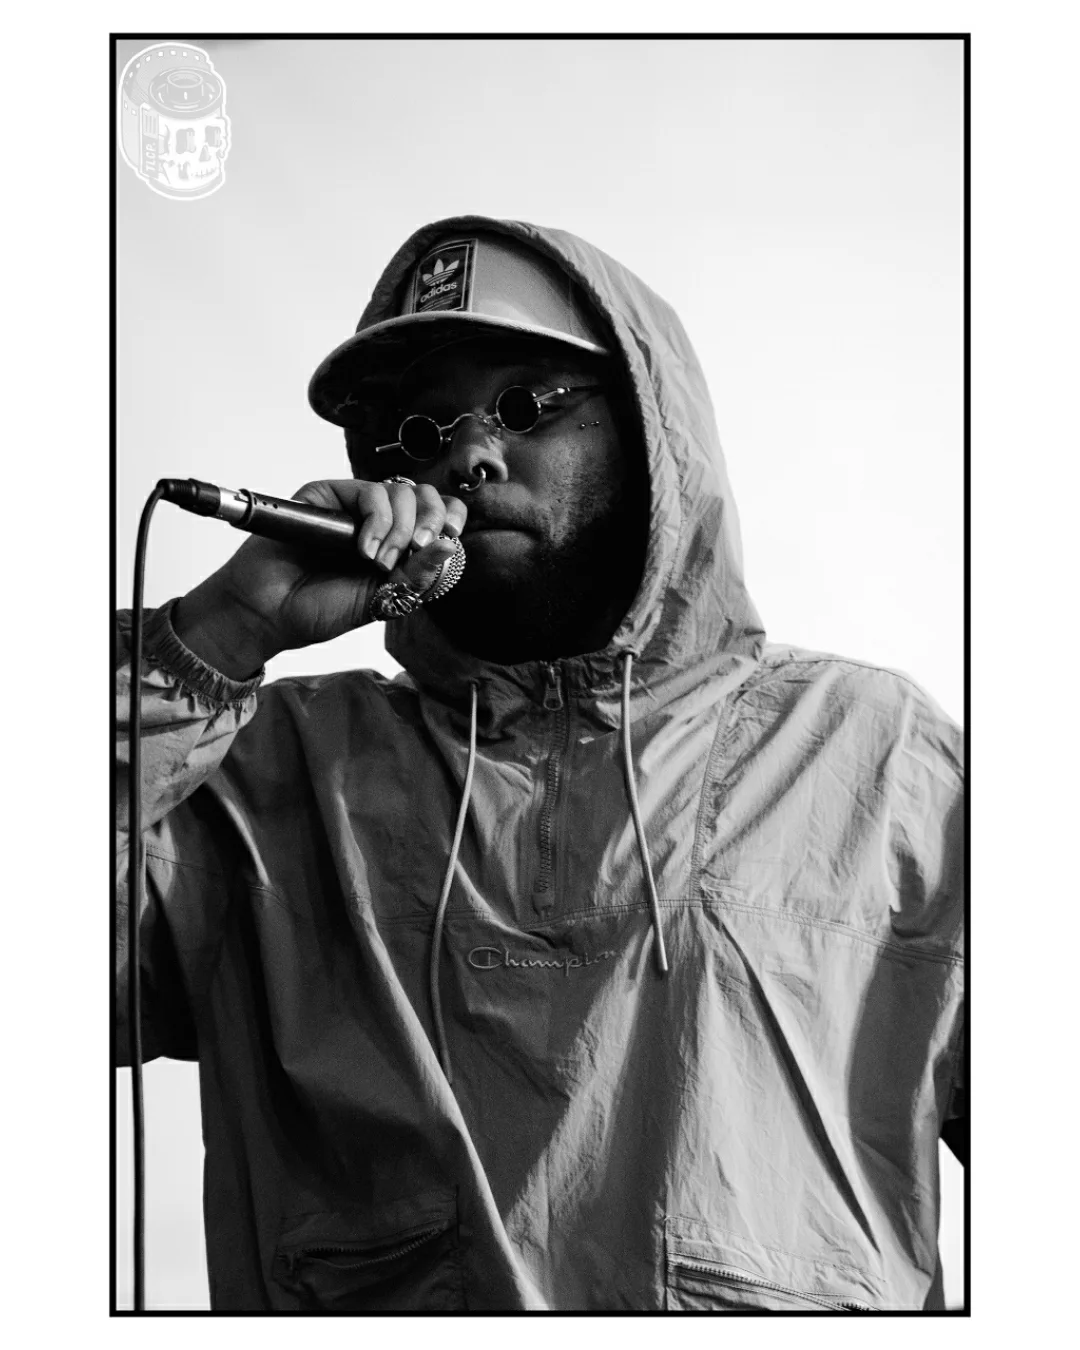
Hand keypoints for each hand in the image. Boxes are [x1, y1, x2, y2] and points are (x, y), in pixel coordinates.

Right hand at [172, 479, 467, 678]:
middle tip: (417, 550)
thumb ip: (415, 576)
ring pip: (401, 492)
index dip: (452, 518)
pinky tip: (363, 547)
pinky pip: (369, 492)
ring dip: (400, 527)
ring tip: (376, 560)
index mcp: (398, 548)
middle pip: (426, 497)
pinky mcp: (328, 495)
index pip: (439, 517)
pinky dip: (377, 519)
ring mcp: (354, 509)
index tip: (449, 538)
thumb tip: (450, 546)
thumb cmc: (317, 610)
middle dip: (431, 521)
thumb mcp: (381, 600)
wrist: (268, 612)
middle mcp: (379, 524)